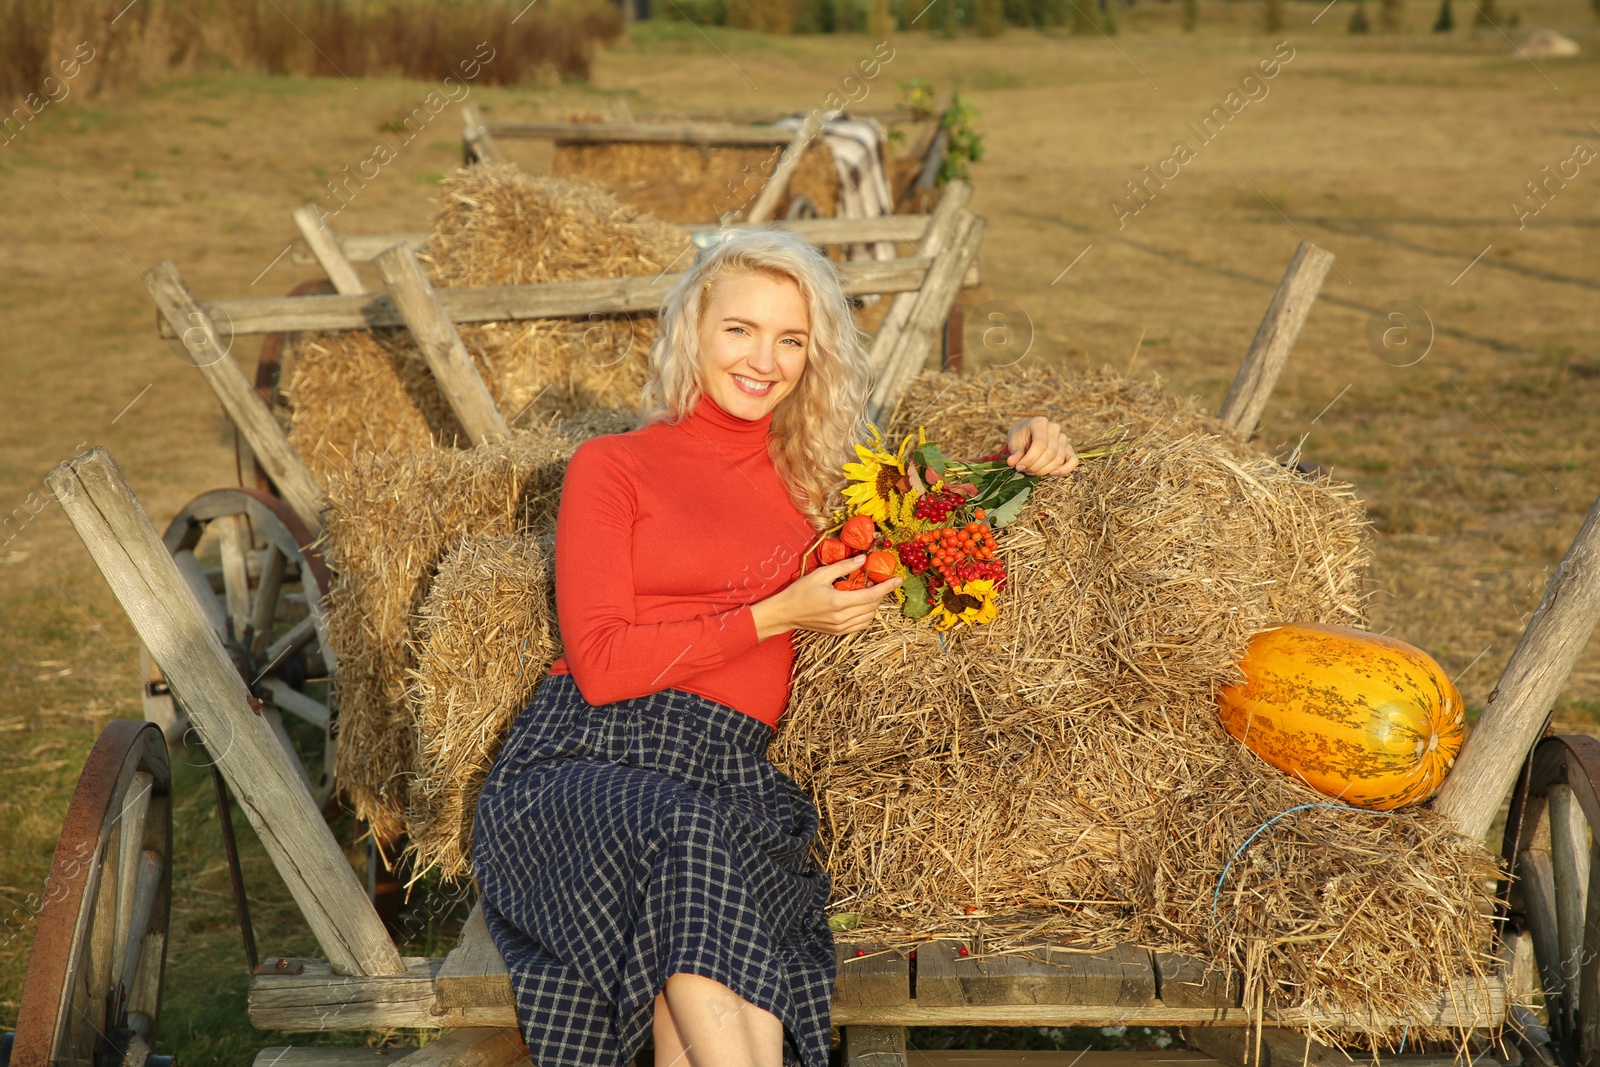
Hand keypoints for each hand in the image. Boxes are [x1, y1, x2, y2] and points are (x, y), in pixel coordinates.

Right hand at [750, 556, 901, 639]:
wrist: (785, 614)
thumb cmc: (799, 592)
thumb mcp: (820, 574)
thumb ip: (843, 567)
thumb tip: (863, 559)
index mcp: (838, 602)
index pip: (871, 596)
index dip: (887, 588)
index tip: (898, 580)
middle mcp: (842, 618)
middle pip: (872, 607)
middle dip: (880, 594)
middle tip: (880, 581)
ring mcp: (841, 627)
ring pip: (869, 618)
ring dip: (873, 605)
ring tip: (869, 592)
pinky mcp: (838, 632)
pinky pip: (860, 625)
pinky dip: (866, 615)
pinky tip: (861, 604)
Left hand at [1005, 416, 1077, 475]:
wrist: (1027, 434)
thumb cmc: (1020, 436)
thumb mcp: (1013, 441)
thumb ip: (1015, 451)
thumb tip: (1012, 463)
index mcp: (1040, 422)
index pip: (1040, 444)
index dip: (1029, 459)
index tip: (1018, 467)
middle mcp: (1055, 428)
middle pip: (1050, 453)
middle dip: (1035, 466)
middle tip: (1024, 470)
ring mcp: (1063, 438)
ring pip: (1058, 459)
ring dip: (1044, 470)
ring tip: (1031, 471)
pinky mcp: (1069, 449)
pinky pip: (1073, 461)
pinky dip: (1064, 470)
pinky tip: (1052, 473)